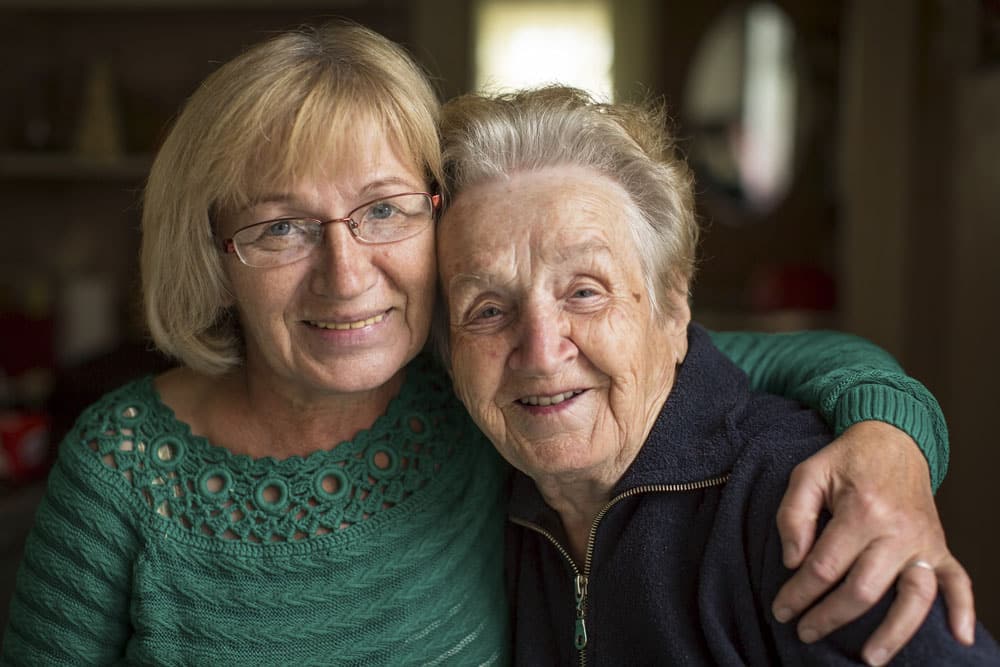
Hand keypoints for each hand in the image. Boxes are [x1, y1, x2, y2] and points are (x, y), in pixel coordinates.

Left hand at [772, 421, 974, 665]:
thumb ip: (792, 515)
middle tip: (804, 632)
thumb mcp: (808, 475)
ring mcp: (923, 541)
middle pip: (862, 589)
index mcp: (861, 510)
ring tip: (869, 658)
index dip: (798, 593)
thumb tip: (793, 561)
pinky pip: (958, 581)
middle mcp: (897, 530)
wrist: (892, 440)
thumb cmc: (846, 461)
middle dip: (829, 617)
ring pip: (913, 597)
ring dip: (892, 632)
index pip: (824, 567)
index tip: (781, 610)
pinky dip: (962, 610)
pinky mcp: (939, 546)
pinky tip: (959, 638)